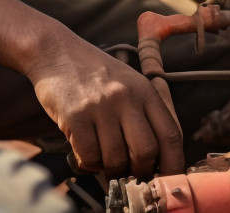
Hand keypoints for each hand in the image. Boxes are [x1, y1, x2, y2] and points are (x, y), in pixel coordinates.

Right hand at [27, 41, 182, 178]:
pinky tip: (86, 152)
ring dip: (111, 169)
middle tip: (132, 173)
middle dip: (141, 171)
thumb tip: (157, 157)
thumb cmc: (94, 72)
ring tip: (104, 159)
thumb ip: (143, 113)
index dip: (173, 163)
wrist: (56, 52)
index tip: (169, 178)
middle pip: (146, 151)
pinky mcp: (75, 116)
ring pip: (116, 158)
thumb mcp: (128, 82)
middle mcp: (126, 97)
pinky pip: (89, 156)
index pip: (170, 134)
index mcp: (145, 90)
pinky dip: (89, 163)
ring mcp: (101, 106)